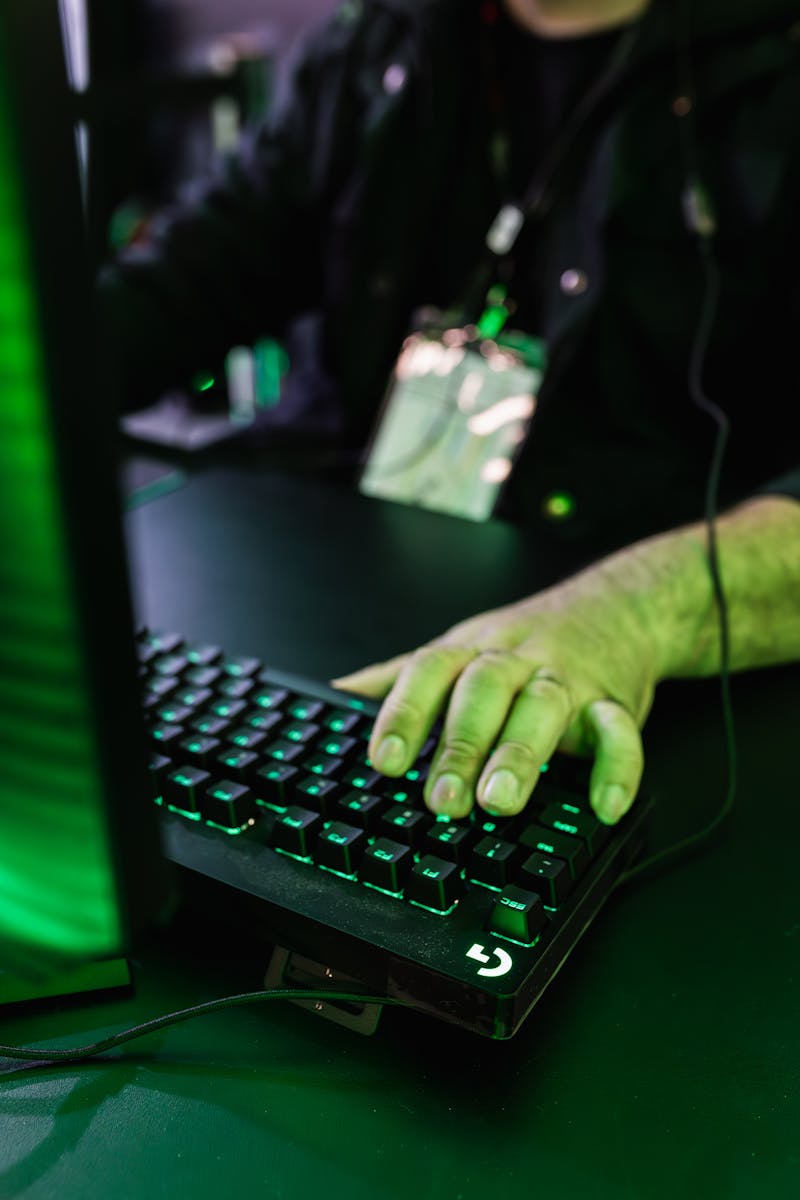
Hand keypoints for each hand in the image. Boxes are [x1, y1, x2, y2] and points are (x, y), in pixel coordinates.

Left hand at [333, 576, 660, 825]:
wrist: (619, 608)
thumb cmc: (526, 640)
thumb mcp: (460, 646)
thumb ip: (402, 675)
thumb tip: (338, 695)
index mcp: (473, 648)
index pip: (430, 670)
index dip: (405, 714)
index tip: (384, 761)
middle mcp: (518, 659)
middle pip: (485, 690)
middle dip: (461, 744)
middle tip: (441, 800)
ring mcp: (569, 678)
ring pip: (545, 706)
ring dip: (521, 753)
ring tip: (499, 801)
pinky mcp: (617, 700)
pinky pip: (622, 731)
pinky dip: (617, 767)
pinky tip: (603, 806)